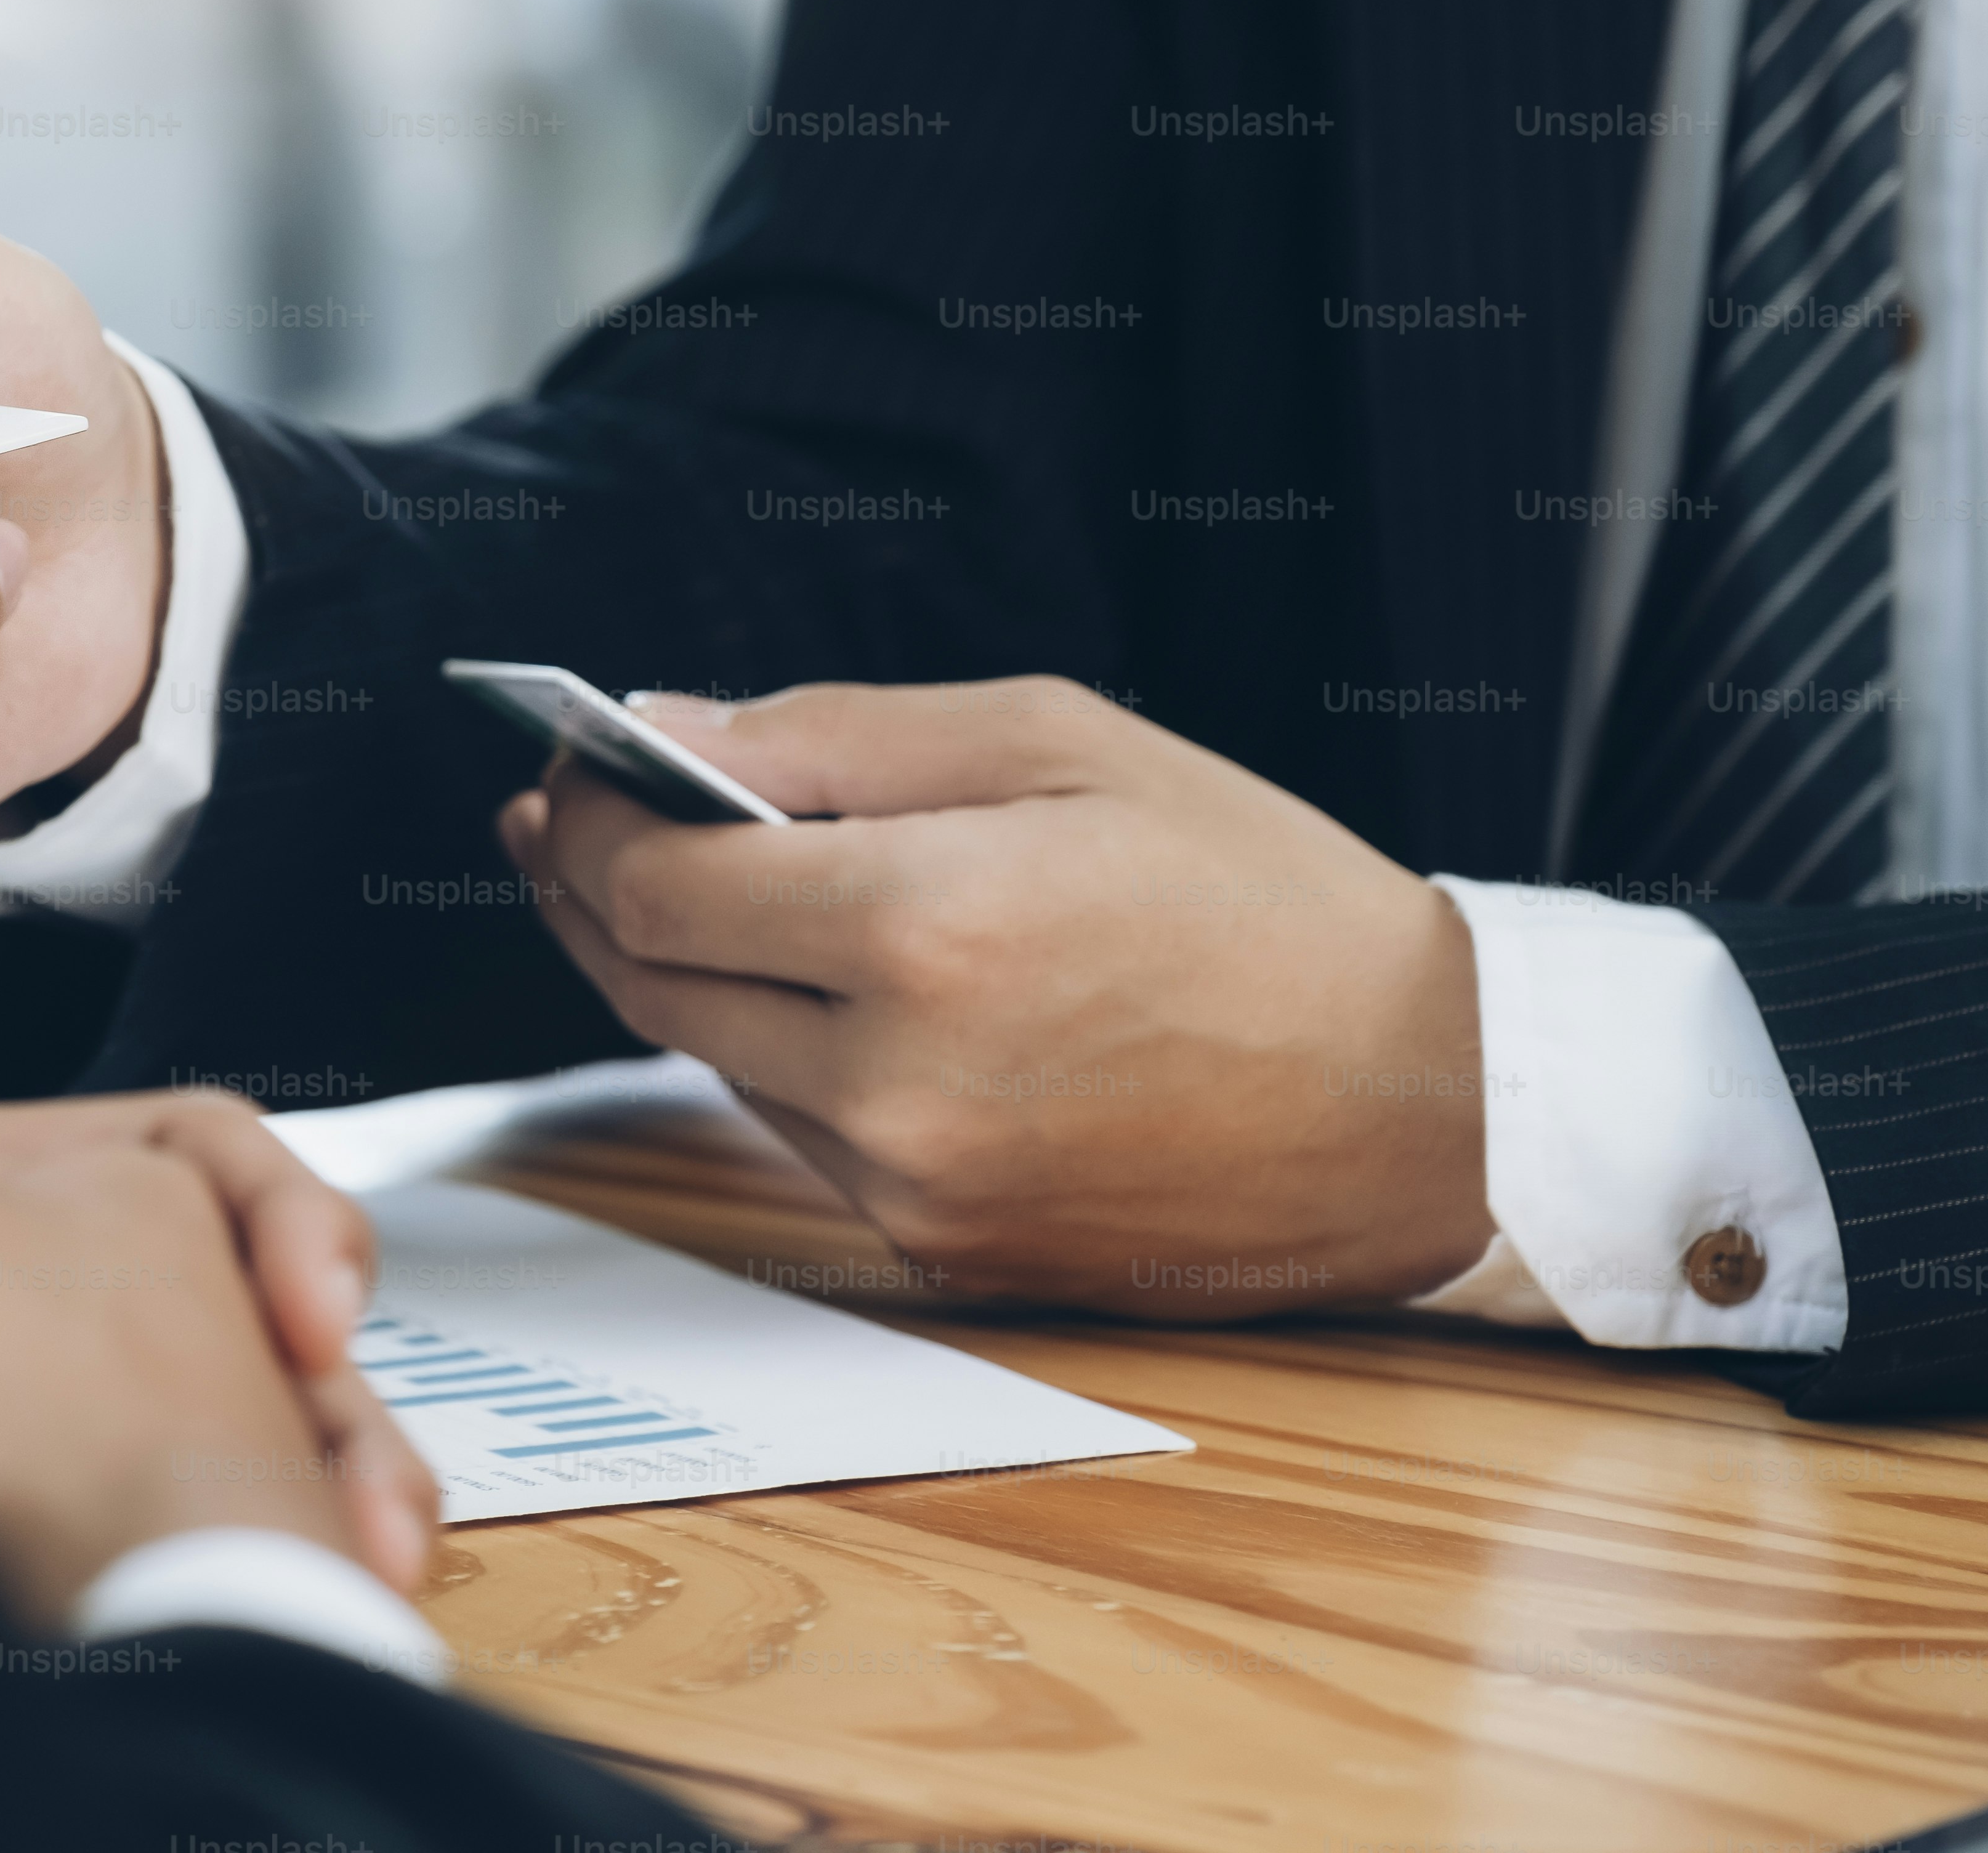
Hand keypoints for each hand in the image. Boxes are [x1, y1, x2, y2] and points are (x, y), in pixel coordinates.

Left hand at [496, 678, 1488, 1316]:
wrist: (1423, 1104)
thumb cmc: (1261, 896)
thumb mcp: (1061, 745)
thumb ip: (834, 738)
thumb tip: (664, 734)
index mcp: (926, 929)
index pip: (652, 886)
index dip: (585, 819)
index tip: (567, 769)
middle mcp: (899, 1080)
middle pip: (646, 984)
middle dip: (587, 889)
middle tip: (564, 819)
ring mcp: (916, 1185)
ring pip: (713, 1064)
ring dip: (679, 975)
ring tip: (681, 886)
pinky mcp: (944, 1253)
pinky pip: (802, 1136)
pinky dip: (778, 1053)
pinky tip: (809, 989)